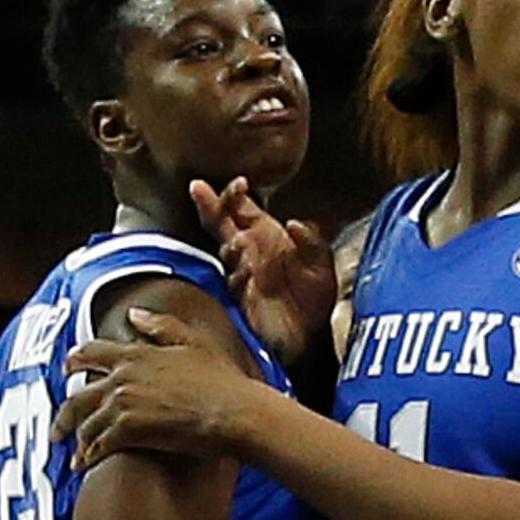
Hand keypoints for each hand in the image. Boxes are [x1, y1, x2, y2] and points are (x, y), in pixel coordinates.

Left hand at [63, 329, 266, 470]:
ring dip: (77, 440)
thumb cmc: (222, 380)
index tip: (66, 367)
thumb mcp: (193, 341)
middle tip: (58, 428)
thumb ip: (160, 325)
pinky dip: (87, 457)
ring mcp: (122, 405)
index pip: (92, 352)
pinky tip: (85, 466)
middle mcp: (122, 378)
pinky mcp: (128, 431)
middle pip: (77, 395)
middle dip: (64, 414)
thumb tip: (133, 314)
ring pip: (85, 423)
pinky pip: (97, 446)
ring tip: (74, 454)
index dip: (75, 359)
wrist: (232, 412)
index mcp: (135, 354)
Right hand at [210, 184, 340, 362]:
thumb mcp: (320, 263)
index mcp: (265, 235)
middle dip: (211, 206)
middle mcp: (248, 250)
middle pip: (220, 222)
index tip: (239, 183)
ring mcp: (241, 272)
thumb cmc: (313, 298)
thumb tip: (295, 223)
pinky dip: (238, 269)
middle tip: (199, 188)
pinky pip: (234, 279)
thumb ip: (310, 241)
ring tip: (232, 231)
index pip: (241, 207)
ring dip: (229, 240)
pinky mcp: (241, 297)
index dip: (235, 193)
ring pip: (226, 249)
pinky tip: (244, 261)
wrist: (310, 336)